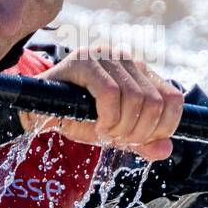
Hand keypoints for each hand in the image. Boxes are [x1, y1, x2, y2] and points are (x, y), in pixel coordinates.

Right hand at [19, 48, 184, 161]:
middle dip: (139, 131)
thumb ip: (140, 141)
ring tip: (104, 134)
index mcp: (138, 72)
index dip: (164, 126)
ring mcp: (105, 57)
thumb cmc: (74, 117)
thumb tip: (166, 150)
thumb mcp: (113, 131)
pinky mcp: (84, 62)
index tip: (141, 141)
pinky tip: (96, 126)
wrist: (34, 110)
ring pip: (135, 98)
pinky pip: (109, 93)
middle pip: (155, 102)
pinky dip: (107, 117)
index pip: (173, 97)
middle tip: (117, 141)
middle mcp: (125, 59)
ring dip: (122, 127)